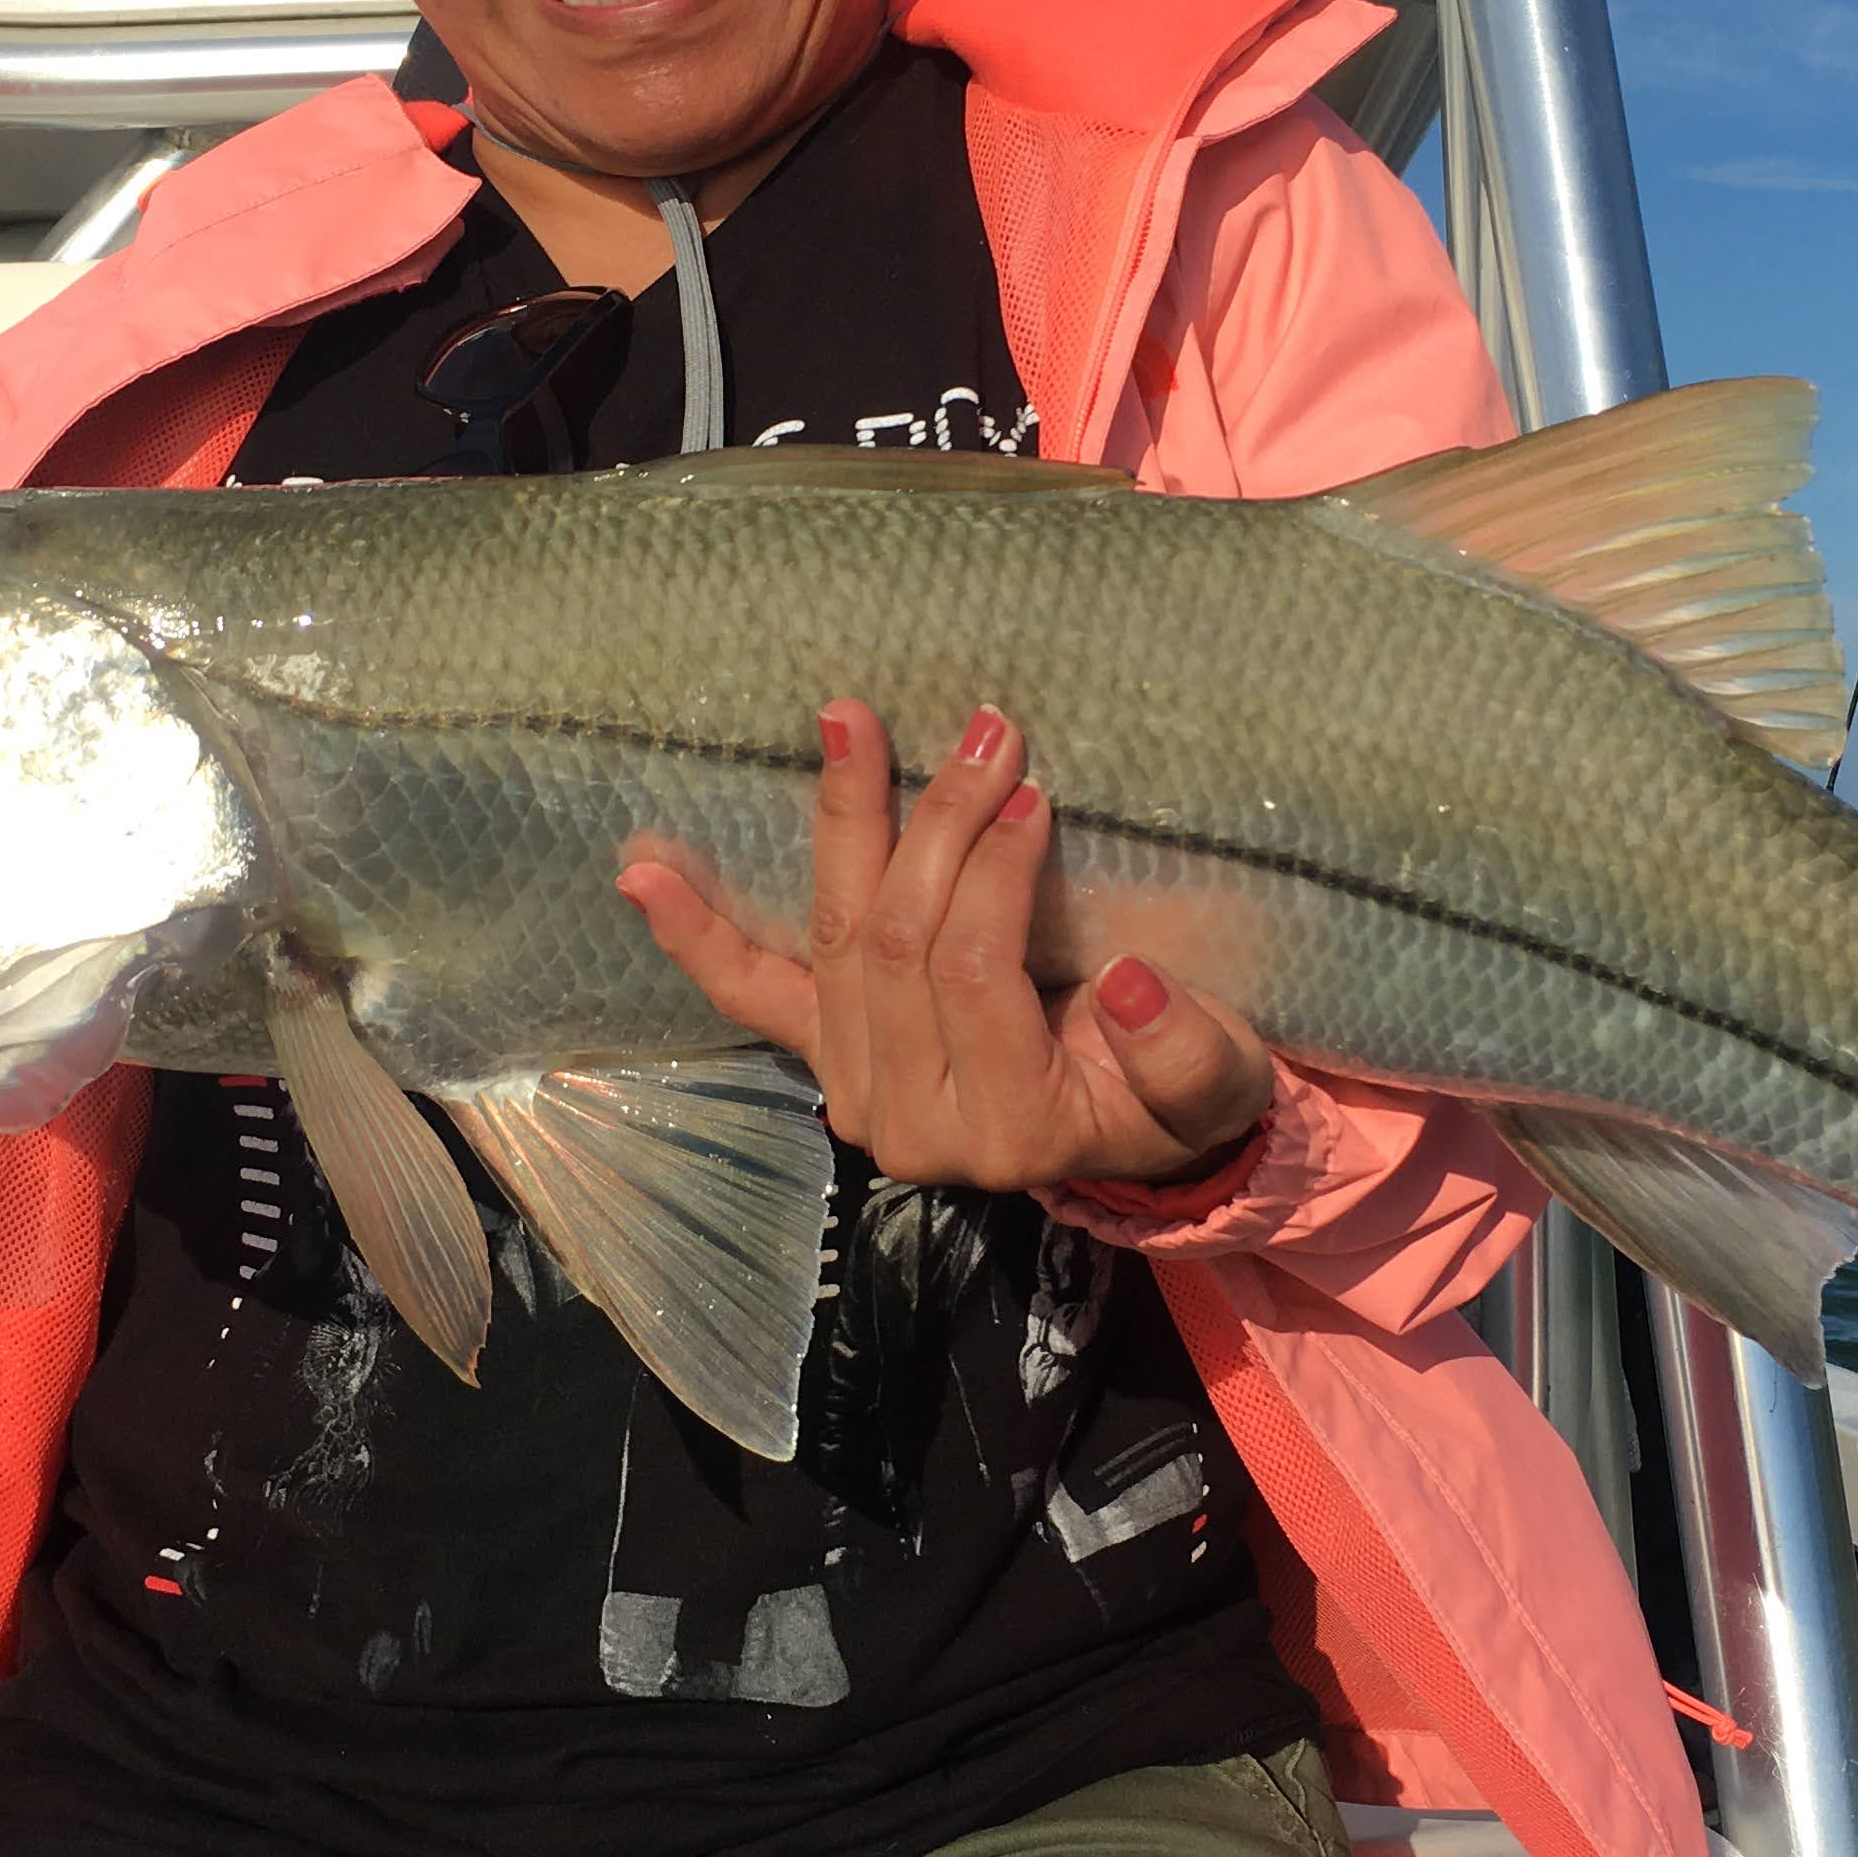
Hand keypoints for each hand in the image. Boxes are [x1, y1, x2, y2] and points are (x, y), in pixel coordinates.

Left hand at [617, 699, 1275, 1194]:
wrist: (1136, 1134)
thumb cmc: (1178, 1093)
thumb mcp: (1214, 1080)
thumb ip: (1182, 1048)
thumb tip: (1131, 981)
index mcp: (1008, 1130)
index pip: (976, 971)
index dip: (996, 873)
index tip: (1033, 793)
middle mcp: (909, 1124)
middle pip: (892, 945)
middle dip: (934, 825)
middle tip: (984, 731)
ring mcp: (853, 1088)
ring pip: (827, 941)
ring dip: (838, 825)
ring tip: (850, 722)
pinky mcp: (825, 1056)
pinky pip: (751, 995)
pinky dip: (697, 933)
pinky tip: (643, 872)